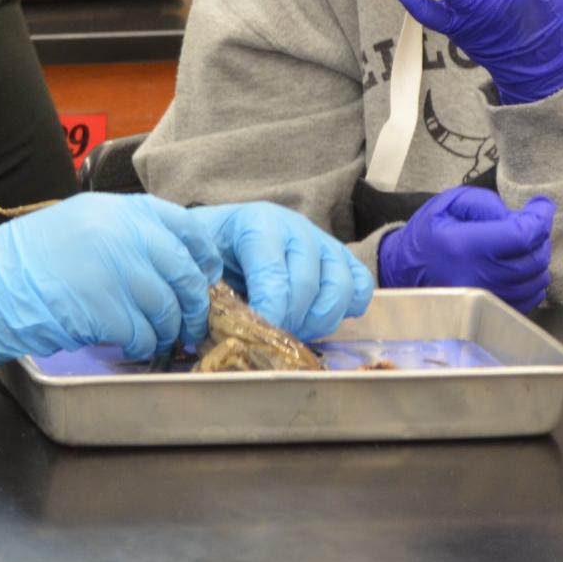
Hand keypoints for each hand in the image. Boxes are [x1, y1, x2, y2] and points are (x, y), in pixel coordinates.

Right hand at [0, 193, 222, 369]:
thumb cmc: (25, 263)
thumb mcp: (78, 226)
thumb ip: (123, 234)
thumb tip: (170, 261)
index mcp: (116, 209)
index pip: (184, 226)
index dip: (201, 256)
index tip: (204, 276)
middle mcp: (120, 232)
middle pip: (183, 271)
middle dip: (192, 304)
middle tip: (189, 323)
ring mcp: (112, 267)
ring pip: (167, 306)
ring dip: (166, 329)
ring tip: (156, 339)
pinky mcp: (102, 306)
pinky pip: (142, 332)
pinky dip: (142, 345)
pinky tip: (131, 346)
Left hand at [190, 202, 372, 338]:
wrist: (229, 231)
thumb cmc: (215, 249)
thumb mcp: (201, 261)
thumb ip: (206, 287)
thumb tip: (211, 327)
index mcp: (258, 223)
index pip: (273, 272)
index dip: (268, 310)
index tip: (257, 333)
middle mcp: (296, 228)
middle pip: (307, 284)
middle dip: (289, 321)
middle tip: (272, 338)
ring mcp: (324, 241)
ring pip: (340, 287)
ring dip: (318, 320)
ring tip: (294, 332)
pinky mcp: (343, 257)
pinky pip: (361, 286)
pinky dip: (346, 309)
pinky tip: (318, 317)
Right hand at [377, 186, 554, 311]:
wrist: (404, 270)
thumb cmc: (428, 234)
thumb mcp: (449, 204)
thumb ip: (486, 204)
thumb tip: (520, 216)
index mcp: (464, 246)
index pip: (521, 234)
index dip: (539, 217)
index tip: (542, 205)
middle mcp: (477, 277)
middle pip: (534, 258)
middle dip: (540, 237)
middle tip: (531, 222)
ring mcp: (486, 300)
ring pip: (536, 280)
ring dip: (537, 258)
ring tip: (523, 244)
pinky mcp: (491, 312)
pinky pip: (530, 299)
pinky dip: (532, 280)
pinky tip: (519, 266)